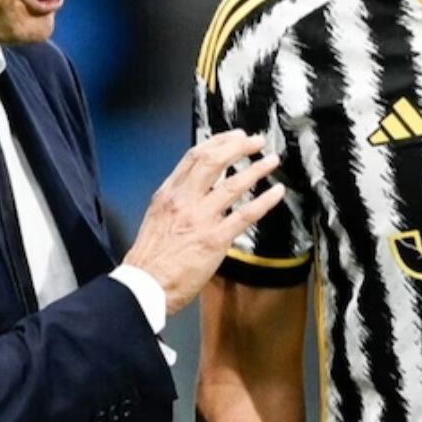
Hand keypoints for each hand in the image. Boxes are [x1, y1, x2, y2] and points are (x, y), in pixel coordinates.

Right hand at [125, 131, 285, 315]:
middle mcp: (184, 200)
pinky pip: (245, 215)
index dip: (218, 142)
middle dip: (238, 146)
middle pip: (214, 161)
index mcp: (168, 194)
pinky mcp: (215, 239)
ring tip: (272, 161)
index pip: (194, 157)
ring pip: (233, 184)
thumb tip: (196, 188)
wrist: (145, 285)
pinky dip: (264, 201)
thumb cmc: (150, 257)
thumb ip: (177, 200)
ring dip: (256, 169)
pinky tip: (276, 192)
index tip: (234, 136)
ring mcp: (200, 218)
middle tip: (256, 141)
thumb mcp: (157, 217)